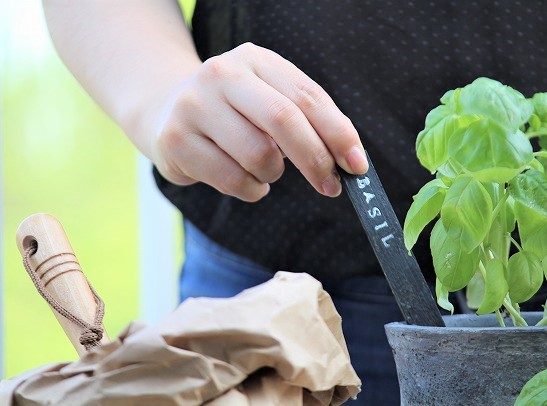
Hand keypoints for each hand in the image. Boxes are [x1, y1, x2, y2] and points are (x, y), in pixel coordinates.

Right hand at [148, 42, 367, 201]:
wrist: (164, 109)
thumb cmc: (234, 111)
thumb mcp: (269, 100)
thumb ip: (308, 121)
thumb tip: (351, 160)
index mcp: (255, 59)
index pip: (307, 96)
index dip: (338, 134)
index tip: (357, 166)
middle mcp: (221, 75)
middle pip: (284, 121)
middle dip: (316, 160)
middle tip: (331, 186)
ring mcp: (194, 106)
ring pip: (259, 156)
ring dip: (273, 175)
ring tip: (265, 169)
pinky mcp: (176, 141)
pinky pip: (234, 181)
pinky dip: (252, 189)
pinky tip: (245, 179)